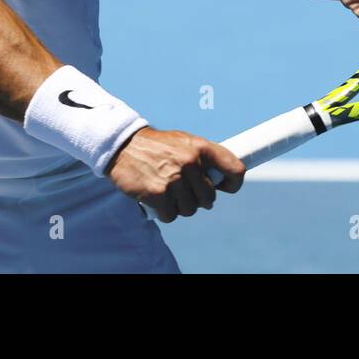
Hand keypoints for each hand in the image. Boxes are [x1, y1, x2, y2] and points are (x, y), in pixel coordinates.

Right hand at [106, 126, 245, 222]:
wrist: (122, 145)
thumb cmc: (157, 147)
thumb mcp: (184, 142)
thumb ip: (203, 158)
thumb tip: (221, 181)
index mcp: (201, 147)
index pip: (235, 169)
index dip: (233, 184)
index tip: (224, 187)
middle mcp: (190, 162)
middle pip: (209, 198)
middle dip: (198, 199)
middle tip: (184, 190)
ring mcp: (174, 179)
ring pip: (190, 210)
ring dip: (179, 206)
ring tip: (168, 192)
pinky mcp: (158, 194)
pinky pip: (171, 216)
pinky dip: (164, 212)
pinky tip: (157, 199)